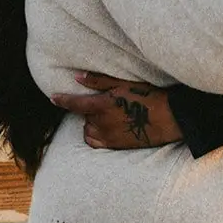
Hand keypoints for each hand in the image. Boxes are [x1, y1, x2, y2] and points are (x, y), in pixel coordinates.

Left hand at [51, 71, 182, 148]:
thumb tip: (78, 77)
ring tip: (106, 116)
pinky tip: (105, 129)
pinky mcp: (115, 146)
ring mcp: (108, 136)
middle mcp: (102, 123)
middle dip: (89, 110)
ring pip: (88, 130)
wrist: (169, 118)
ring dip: (91, 123)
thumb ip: (99, 81)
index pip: (75, 104)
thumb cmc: (147, 97)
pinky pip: (95, 142)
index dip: (62, 100)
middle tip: (105, 103)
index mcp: (102, 105)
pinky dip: (95, 135)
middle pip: (84, 116)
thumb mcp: (123, 84)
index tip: (53, 98)